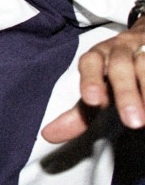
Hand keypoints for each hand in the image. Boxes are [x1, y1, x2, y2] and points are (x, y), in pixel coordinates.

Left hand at [41, 19, 144, 142]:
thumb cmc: (116, 71)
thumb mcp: (98, 89)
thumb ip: (79, 114)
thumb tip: (49, 135)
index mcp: (98, 57)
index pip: (90, 62)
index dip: (90, 80)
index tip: (93, 101)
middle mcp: (119, 49)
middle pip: (120, 66)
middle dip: (125, 93)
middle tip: (133, 123)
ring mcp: (144, 48)